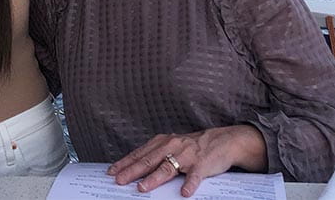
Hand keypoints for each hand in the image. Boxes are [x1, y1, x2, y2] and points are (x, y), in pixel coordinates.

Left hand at [107, 125, 266, 196]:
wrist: (222, 140)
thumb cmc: (193, 146)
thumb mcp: (172, 146)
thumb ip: (156, 155)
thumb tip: (136, 168)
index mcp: (162, 142)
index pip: (139, 154)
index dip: (125, 162)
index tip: (111, 171)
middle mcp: (172, 146)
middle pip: (148, 160)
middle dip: (132, 171)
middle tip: (119, 180)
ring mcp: (187, 155)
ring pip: (167, 167)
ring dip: (154, 178)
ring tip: (142, 187)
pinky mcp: (202, 164)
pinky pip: (195, 176)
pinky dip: (189, 184)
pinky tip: (184, 193)